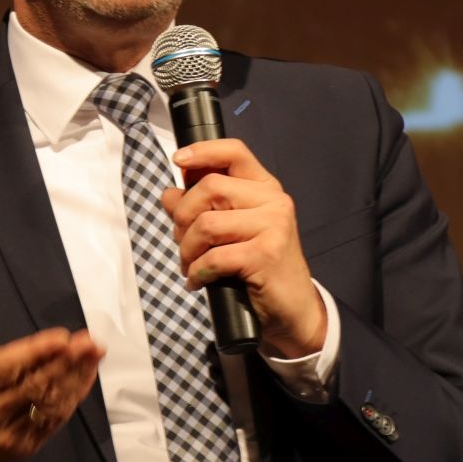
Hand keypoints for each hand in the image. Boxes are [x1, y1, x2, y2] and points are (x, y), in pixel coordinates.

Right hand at [0, 295, 103, 461]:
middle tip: (89, 342)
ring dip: (75, 378)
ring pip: (47, 405)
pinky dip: (72, 397)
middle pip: (31, 387)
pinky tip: (86, 375)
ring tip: (94, 354)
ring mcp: (6, 436)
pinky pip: (53, 421)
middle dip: (64, 363)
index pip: (3, 370)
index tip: (62, 338)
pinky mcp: (23, 448)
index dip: (35, 354)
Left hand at [164, 139, 326, 358]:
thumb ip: (202, 209)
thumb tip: (170, 194)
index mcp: (265, 188)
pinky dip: (198, 271)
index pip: (235, 152)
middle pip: (210, 188)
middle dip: (183, 217)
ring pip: (207, 223)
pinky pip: (214, 256)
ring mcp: (273, 226)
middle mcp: (273, 201)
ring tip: (190, 265)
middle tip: (182, 243)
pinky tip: (198, 281)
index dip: (203, 151)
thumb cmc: (259, 269)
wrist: (292, 309)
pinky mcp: (266, 254)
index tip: (178, 160)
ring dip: (187, 249)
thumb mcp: (229, 233)